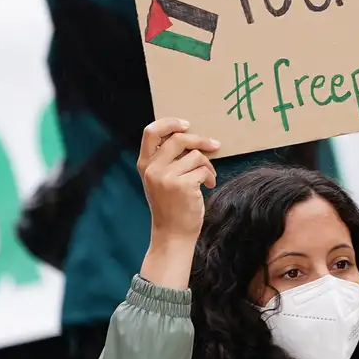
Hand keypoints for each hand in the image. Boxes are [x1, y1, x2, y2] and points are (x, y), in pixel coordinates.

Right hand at [137, 118, 219, 240]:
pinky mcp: (182, 185)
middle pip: (178, 138)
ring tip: (208, 176)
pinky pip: (203, 169)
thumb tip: (190, 137)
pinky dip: (210, 176)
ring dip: (208, 164)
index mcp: (144, 164)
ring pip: (195, 155)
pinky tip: (208, 186)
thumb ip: (166, 159)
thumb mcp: (159, 180)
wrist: (172, 235)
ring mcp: (166, 177)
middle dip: (200, 140)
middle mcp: (152, 169)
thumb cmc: (170, 206)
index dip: (169, 123)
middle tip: (215, 145)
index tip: (186, 125)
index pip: (150, 131)